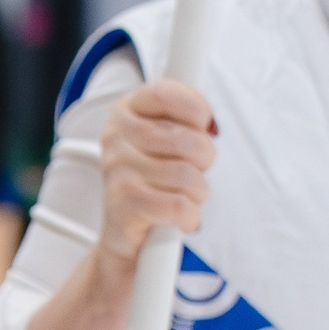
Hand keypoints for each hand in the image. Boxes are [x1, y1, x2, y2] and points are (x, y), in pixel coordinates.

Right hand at [96, 78, 215, 265]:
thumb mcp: (163, 141)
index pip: (165, 94)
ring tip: (188, 196)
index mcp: (125, 112)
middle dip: (204, 157)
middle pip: (182, 136)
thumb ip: (184, 120)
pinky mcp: (123, 204)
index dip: (196, 109)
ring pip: (184, 173)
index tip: (206, 126)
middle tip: (198, 169)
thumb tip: (213, 122)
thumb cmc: (152, 182)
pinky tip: (183, 217)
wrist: (123, 236)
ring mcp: (116, 171)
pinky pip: (177, 205)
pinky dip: (190, 215)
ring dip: (198, 191)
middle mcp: (115, 138)